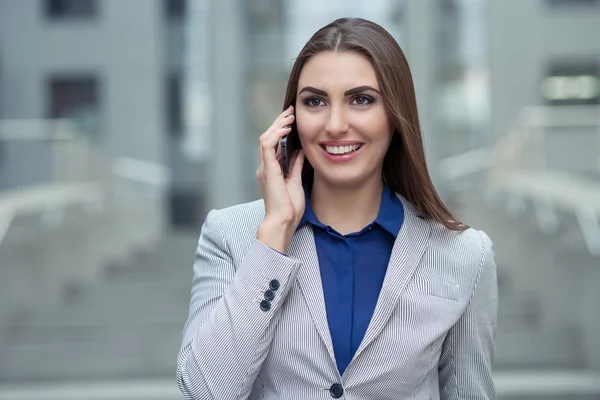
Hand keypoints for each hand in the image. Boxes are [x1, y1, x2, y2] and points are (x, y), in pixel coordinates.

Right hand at [255, 106, 305, 251]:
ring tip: (289, 116)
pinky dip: (275, 134)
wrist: (283, 221)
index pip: (274, 144)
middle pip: (268, 137)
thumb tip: (301, 152)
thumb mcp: (296, 181)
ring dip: (277, 125)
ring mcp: (265, 168)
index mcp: (272, 170)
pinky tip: (286, 128)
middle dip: (279, 123)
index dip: (281, 130)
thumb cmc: (289, 208)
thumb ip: (296, 166)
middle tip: (291, 112)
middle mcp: (265, 167)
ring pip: (265, 138)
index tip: (292, 120)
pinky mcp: (267, 169)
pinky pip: (267, 145)